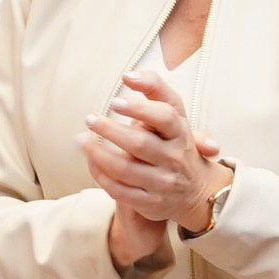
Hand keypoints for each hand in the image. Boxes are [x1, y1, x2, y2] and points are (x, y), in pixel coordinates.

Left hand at [83, 70, 229, 241]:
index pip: (165, 117)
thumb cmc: (176, 145)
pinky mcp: (151, 202)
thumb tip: (130, 76)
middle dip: (110, 130)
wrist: (197, 192)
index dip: (140, 108)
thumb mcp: (175, 117)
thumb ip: (156, 91)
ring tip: (81, 140)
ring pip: (124, 169)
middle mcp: (175, 158)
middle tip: (90, 119)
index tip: (115, 101)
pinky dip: (101, 176)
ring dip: (98, 154)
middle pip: (140, 143)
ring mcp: (164, 182)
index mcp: (181, 134)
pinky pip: (120, 191)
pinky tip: (91, 162)